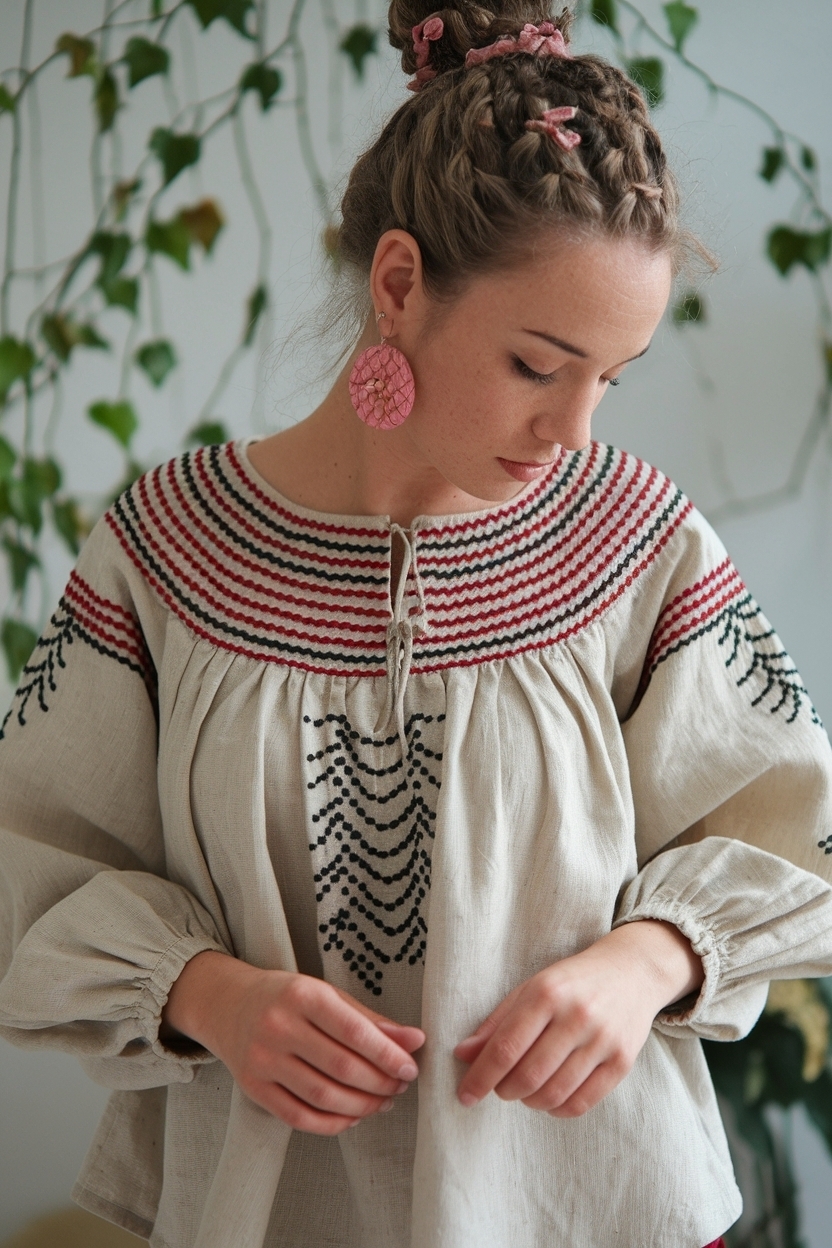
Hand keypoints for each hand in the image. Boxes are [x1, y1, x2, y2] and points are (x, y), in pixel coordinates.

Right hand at [162, 951, 424, 1134]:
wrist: (228, 1004)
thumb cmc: (288, 998)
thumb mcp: (328, 995)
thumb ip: (371, 1020)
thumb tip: (416, 1040)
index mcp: (302, 995)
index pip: (353, 1031)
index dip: (387, 1054)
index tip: (410, 1068)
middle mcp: (278, 1026)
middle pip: (341, 1067)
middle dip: (379, 1082)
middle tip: (400, 1086)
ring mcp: (262, 1060)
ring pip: (322, 1096)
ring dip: (361, 1106)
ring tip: (383, 1102)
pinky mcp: (253, 1088)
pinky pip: (299, 1117)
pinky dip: (332, 1124)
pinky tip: (352, 1117)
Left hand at [454, 920, 702, 1118]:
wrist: (632, 972)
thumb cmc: (572, 982)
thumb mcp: (531, 988)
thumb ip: (497, 1022)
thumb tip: (463, 1055)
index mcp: (547, 993)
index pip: (506, 1047)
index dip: (481, 1077)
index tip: (465, 1095)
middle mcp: (577, 1016)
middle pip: (529, 1075)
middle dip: (504, 1090)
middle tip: (499, 1087)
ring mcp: (603, 1040)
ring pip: (554, 1093)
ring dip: (529, 1101)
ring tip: (523, 1091)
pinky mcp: (622, 1062)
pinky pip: (582, 1102)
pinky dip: (557, 1109)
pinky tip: (549, 1099)